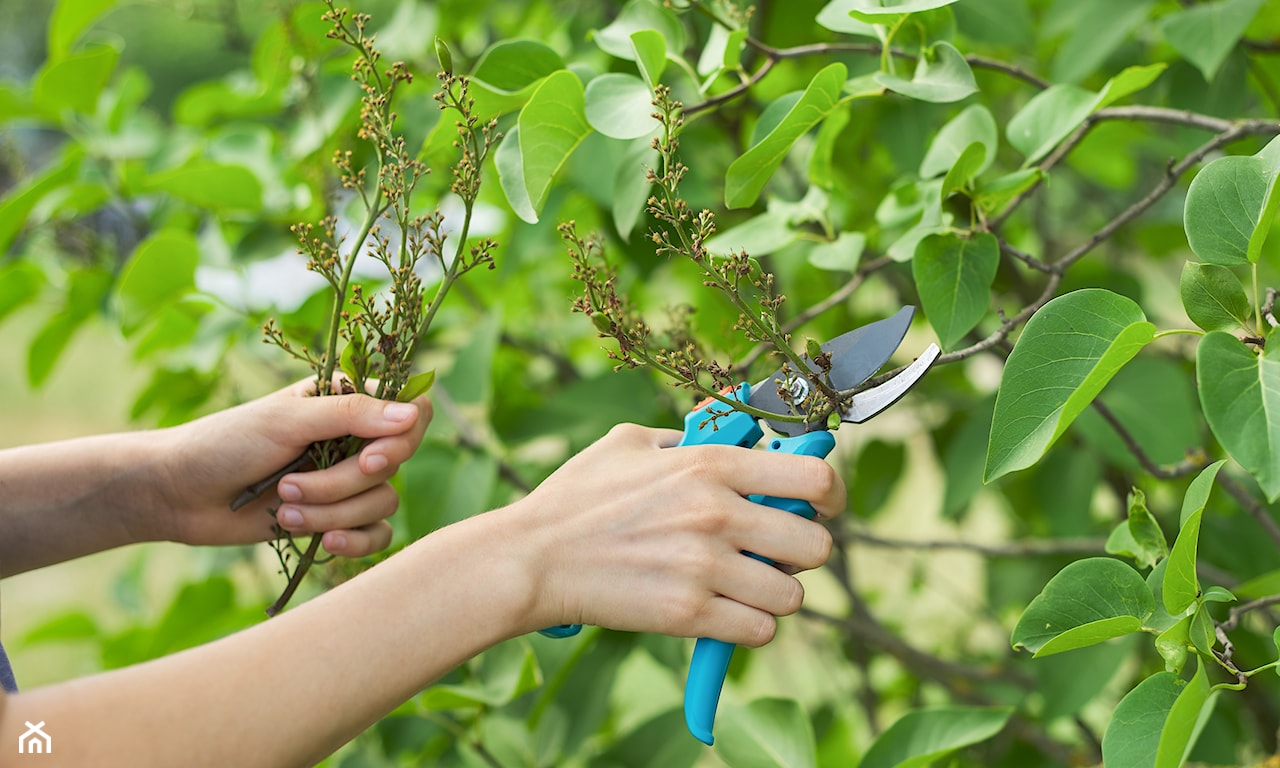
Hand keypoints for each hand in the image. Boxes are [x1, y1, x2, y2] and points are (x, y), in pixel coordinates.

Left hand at [148, 379, 431, 556]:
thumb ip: (352, 414)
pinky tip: (321, 543)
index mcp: (347, 401)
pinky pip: (376, 535)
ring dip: (330, 513)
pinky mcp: (337, 519)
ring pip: (381, 503)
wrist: (180, 495)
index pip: (412, 413)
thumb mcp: (288, 421)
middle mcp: (355, 438)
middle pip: (394, 464)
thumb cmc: (226, 443)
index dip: (401, 440)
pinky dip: (351, 542)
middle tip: (293, 485)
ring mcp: (347, 480)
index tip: (368, 459)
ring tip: (281, 509)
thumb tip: (413, 415)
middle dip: (343, 485)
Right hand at [509, 424, 844, 646]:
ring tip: (743, 586)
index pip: (813, 478)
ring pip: (791, 595)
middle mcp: (716, 513)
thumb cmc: (576, 497)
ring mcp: (704, 567)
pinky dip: (748, 627)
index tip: (822, 507)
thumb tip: (733, 424)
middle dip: (802, 554)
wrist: (531, 559)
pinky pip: (759, 631)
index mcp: (710, 465)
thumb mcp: (631, 442)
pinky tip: (723, 614)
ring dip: (773, 594)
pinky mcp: (688, 614)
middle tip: (774, 554)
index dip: (830, 496)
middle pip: (816, 545)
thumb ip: (690, 434)